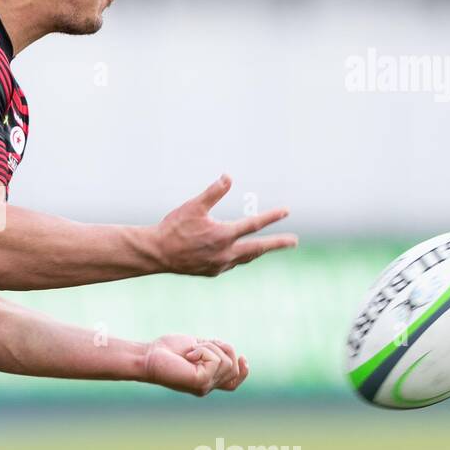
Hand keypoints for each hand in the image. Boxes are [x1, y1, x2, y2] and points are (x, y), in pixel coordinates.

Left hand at [142, 333, 248, 396]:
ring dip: (210, 348)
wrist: (148, 356)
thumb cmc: (167, 350)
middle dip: (222, 348)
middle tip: (199, 346)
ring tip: (192, 351)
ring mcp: (204, 386)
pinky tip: (189, 355)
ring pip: (228, 362)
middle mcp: (207, 385)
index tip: (243, 357)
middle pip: (234, 368)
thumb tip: (230, 350)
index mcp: (207, 378)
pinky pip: (216, 360)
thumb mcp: (196, 347)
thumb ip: (213, 351)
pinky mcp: (200, 382)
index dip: (244, 372)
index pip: (233, 382)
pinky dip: (204, 351)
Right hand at [155, 174, 296, 275]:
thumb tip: (228, 177)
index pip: (254, 224)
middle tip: (293, 241)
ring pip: (245, 257)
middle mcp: (225, 253)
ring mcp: (219, 265)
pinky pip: (231, 264)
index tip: (286, 212)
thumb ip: (213, 192)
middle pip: (258, 248)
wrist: (156, 253)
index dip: (272, 217)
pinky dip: (239, 257)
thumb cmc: (173, 227)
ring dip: (258, 251)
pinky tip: (238, 254)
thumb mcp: (193, 206)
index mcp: (223, 235)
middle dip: (277, 244)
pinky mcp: (212, 272)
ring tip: (267, 247)